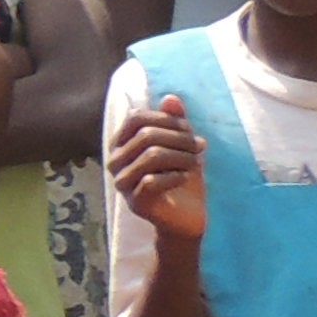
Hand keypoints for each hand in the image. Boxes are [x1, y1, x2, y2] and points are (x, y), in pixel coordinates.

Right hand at [109, 95, 207, 242]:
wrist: (186, 218)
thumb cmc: (180, 178)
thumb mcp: (182, 146)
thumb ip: (175, 122)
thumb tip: (171, 98)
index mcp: (121, 144)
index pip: (136, 117)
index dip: (166, 119)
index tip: (189, 130)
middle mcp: (115, 161)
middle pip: (147, 135)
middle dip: (181, 138)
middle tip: (201, 147)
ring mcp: (122, 182)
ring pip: (151, 156)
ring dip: (182, 157)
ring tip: (197, 163)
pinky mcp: (134, 202)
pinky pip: (153, 180)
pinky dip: (176, 176)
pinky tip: (186, 177)